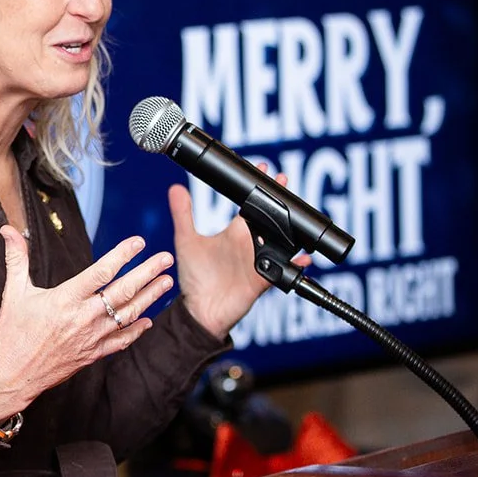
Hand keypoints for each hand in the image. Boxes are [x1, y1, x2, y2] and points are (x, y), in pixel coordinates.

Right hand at [0, 228, 173, 423]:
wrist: (12, 376)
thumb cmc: (12, 334)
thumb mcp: (13, 293)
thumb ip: (16, 258)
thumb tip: (8, 229)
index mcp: (65, 299)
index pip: (101, 272)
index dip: (122, 255)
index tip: (138, 242)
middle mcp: (83, 318)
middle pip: (123, 291)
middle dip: (147, 273)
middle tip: (166, 258)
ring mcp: (91, 338)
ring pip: (128, 315)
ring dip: (150, 297)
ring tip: (167, 282)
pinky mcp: (93, 354)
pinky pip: (121, 341)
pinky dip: (137, 331)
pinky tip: (149, 320)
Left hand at [168, 176, 309, 338]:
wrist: (200, 310)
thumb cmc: (195, 277)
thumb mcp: (187, 241)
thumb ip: (183, 215)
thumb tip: (174, 188)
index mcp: (234, 233)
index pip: (250, 205)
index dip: (257, 187)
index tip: (263, 167)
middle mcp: (249, 244)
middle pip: (270, 219)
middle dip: (280, 201)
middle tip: (285, 181)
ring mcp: (258, 261)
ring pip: (280, 241)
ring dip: (290, 230)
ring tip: (296, 214)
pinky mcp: (263, 280)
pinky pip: (283, 271)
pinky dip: (295, 265)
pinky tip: (303, 258)